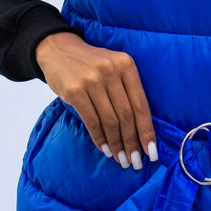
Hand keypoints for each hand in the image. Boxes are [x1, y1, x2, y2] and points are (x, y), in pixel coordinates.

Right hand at [35, 32, 158, 170]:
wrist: (58, 48)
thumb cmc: (91, 64)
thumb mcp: (113, 67)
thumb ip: (126, 91)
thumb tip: (139, 129)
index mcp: (126, 65)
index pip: (141, 104)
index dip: (147, 131)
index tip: (152, 151)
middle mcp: (111, 71)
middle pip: (127, 115)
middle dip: (132, 142)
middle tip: (135, 162)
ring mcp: (92, 81)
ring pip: (110, 121)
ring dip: (117, 144)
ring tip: (121, 159)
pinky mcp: (74, 91)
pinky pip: (91, 121)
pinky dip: (100, 138)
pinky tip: (105, 149)